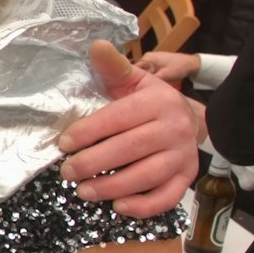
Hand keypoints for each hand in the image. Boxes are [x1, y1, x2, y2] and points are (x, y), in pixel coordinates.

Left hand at [57, 40, 201, 216]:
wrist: (190, 118)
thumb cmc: (150, 101)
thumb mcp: (133, 81)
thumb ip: (113, 68)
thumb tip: (96, 46)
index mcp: (157, 102)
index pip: (119, 118)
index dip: (89, 131)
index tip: (63, 143)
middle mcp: (174, 128)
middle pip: (131, 149)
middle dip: (94, 163)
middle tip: (67, 172)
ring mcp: (183, 155)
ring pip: (147, 176)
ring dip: (113, 187)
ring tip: (84, 191)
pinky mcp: (187, 177)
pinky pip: (167, 197)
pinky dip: (143, 206)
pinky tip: (118, 207)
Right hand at [134, 50, 200, 84]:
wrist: (191, 64)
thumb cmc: (178, 68)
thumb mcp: (164, 76)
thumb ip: (150, 80)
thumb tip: (138, 87)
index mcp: (146, 58)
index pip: (132, 69)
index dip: (130, 79)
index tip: (129, 88)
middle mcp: (147, 57)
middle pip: (137, 70)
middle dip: (137, 79)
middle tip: (137, 89)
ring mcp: (152, 59)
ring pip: (143, 71)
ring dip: (144, 78)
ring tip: (143, 87)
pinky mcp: (156, 62)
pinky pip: (149, 70)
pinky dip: (149, 76)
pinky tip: (151, 83)